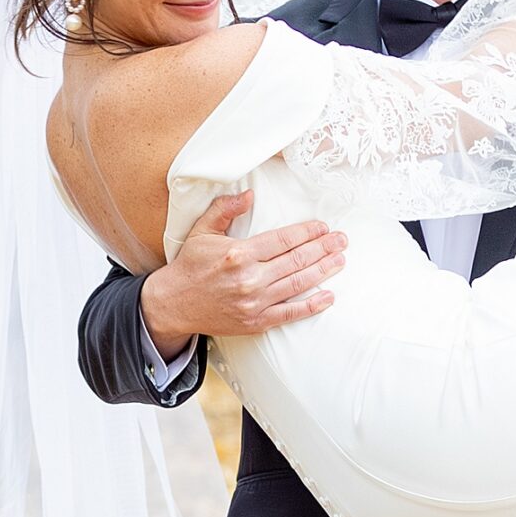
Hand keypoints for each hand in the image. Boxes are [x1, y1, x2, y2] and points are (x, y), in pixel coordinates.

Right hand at [138, 192, 346, 359]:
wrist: (174, 304)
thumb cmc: (190, 266)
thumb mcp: (202, 231)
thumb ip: (224, 209)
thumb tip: (249, 195)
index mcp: (239, 253)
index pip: (283, 240)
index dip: (307, 232)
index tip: (323, 227)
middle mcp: (250, 278)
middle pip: (297, 260)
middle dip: (323, 248)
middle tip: (342, 240)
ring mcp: (255, 302)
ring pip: (298, 283)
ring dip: (324, 271)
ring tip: (340, 260)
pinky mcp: (256, 322)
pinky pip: (290, 313)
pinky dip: (312, 305)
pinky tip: (329, 296)